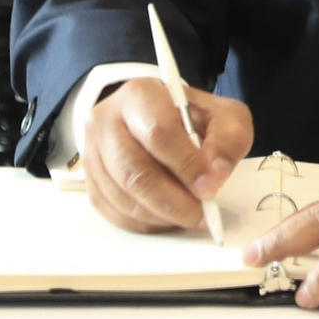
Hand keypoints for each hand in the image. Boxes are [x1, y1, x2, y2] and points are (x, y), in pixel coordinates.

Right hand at [82, 76, 253, 232]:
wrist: (152, 117)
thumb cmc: (188, 118)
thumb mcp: (221, 115)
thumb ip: (228, 138)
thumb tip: (215, 174)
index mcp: (139, 95)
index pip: (159, 133)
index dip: (186, 165)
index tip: (210, 188)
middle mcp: (106, 120)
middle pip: (135, 171)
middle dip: (173, 201)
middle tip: (202, 215)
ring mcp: (93, 152)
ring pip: (123, 197)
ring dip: (161, 216)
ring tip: (189, 216)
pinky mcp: (90, 182)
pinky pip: (114, 213)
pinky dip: (145, 223)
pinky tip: (167, 218)